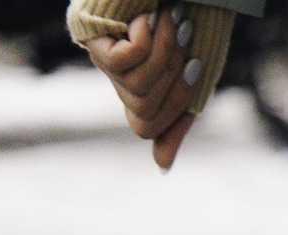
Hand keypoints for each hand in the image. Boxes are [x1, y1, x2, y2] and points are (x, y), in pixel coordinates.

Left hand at [86, 7, 198, 170]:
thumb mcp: (190, 72)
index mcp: (137, 87)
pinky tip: (145, 14)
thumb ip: (177, 118)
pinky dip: (146, 39)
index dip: (174, 107)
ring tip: (167, 16)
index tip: (194, 67)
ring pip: (137, 88)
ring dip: (163, 52)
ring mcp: (101, 57)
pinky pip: (126, 62)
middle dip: (172, 75)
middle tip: (181, 35)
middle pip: (144, 111)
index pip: (145, 127)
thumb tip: (160, 166)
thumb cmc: (186, 14)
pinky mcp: (93, 37)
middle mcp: (114, 77)